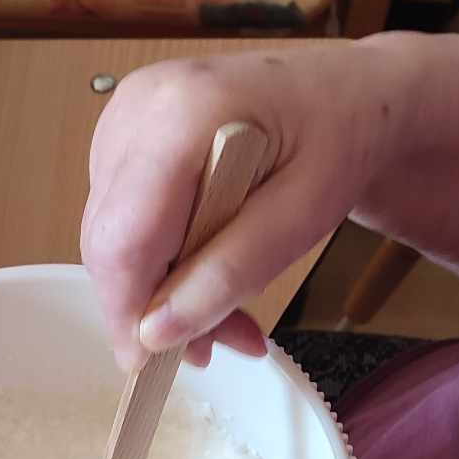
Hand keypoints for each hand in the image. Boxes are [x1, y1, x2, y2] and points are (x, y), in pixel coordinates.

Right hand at [83, 45, 394, 370]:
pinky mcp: (126, 133)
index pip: (122, 236)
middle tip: (214, 349)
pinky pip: (123, 215)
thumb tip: (157, 333)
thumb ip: (229, 273)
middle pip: (108, 238)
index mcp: (182, 113)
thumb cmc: (338, 140)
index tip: (149, 367)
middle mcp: (139, 105)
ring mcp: (126, 115)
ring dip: (162, 289)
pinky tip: (208, 273)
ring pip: (112, 234)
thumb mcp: (302, 217)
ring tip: (228, 319)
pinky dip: (162, 258)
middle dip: (151, 307)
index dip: (126, 309)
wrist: (350, 91)